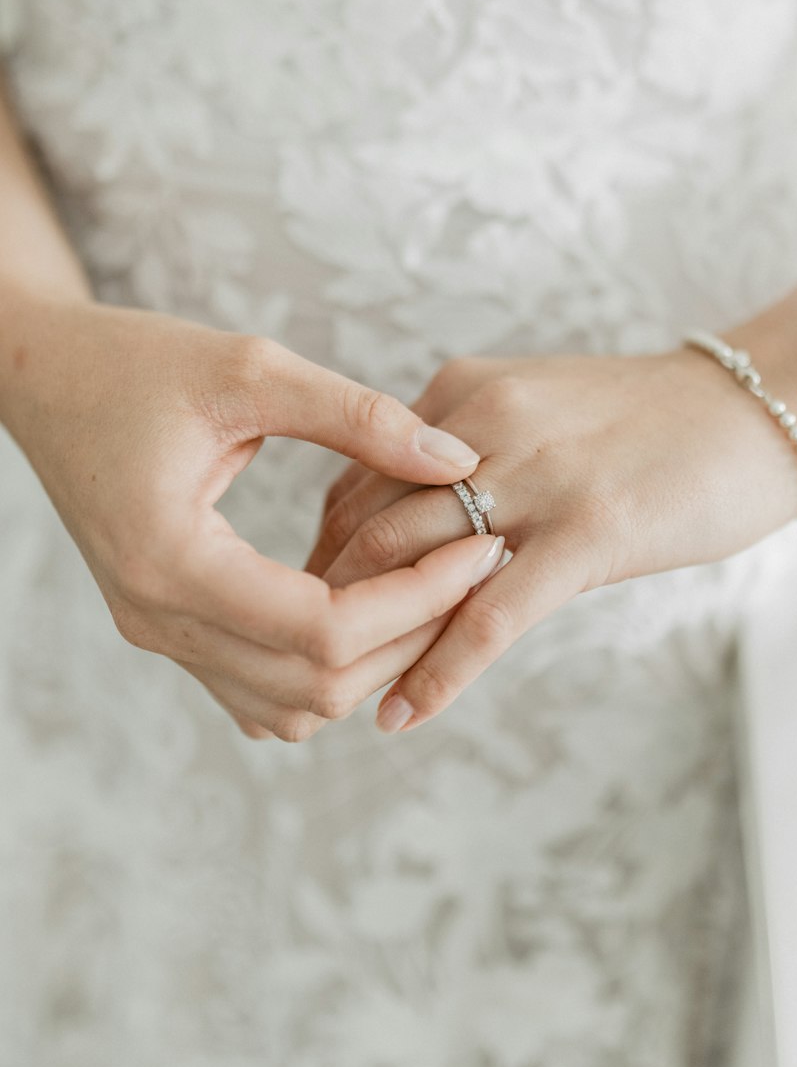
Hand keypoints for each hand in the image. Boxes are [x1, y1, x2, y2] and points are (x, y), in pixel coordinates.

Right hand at [0, 296, 489, 741]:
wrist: (45, 376)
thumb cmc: (136, 361)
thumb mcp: (251, 368)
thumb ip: (358, 416)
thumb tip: (458, 460)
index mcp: (172, 560)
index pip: (324, 630)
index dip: (419, 597)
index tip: (481, 542)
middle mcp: (159, 618)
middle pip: (317, 685)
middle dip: (414, 632)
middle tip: (477, 562)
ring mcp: (158, 633)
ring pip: (293, 704)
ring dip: (375, 660)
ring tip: (434, 583)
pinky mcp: (168, 626)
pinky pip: (261, 690)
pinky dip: (326, 667)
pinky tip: (370, 603)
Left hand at [306, 346, 796, 732]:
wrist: (758, 404)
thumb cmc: (649, 420)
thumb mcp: (539, 409)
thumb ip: (470, 451)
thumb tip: (410, 523)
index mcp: (463, 394)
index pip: (356, 478)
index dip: (325, 553)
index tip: (306, 606)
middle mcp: (483, 426)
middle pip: (367, 525)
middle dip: (325, 602)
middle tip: (304, 665)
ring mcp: (536, 478)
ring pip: (414, 569)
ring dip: (368, 642)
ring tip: (334, 699)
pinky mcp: (589, 531)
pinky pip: (492, 614)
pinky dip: (439, 671)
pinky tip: (403, 715)